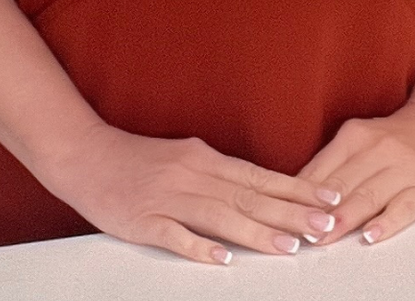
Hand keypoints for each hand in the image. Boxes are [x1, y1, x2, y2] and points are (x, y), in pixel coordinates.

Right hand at [43, 122, 341, 264]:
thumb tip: (262, 191)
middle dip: (291, 213)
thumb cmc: (137, 160)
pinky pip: (176, 236)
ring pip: (220, 216)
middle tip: (325, 226)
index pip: (260, 176)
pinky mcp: (144, 220)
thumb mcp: (185, 158)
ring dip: (257, 233)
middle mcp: (192, 175)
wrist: (85, 155)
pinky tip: (222, 259)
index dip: (297, 189)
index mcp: (204, 159)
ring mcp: (168, 198)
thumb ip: (220, 176)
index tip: (329, 199)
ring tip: (289, 247)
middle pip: (249, 196)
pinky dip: (200, 247)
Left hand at [297, 102, 414, 245]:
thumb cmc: (394, 139)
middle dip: (319, 211)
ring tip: (326, 236)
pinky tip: (371, 234)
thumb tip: (296, 194)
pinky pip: (404, 208)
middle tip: (301, 232)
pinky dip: (387, 222)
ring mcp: (405, 168)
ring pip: (369, 196)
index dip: (302, 195)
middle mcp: (379, 148)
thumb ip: (332, 165)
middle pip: (343, 184)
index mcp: (356, 135)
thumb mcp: (359, 140)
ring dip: (345, 219)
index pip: (323, 168)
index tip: (287, 214)